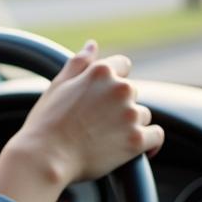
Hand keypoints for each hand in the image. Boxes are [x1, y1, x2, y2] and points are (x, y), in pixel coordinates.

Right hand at [0, 40, 164, 201]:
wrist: (46, 157)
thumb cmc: (46, 122)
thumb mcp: (58, 85)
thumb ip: (79, 63)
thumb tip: (93, 45)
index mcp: (100, 72)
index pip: (122, 65)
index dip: (111, 81)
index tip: (100, 97)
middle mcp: (120, 89)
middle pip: (131, 92)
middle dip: (118, 105)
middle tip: (94, 122)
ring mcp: (130, 114)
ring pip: (142, 115)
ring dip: (130, 124)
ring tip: (104, 138)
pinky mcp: (137, 140)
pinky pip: (155, 136)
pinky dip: (148, 143)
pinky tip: (132, 149)